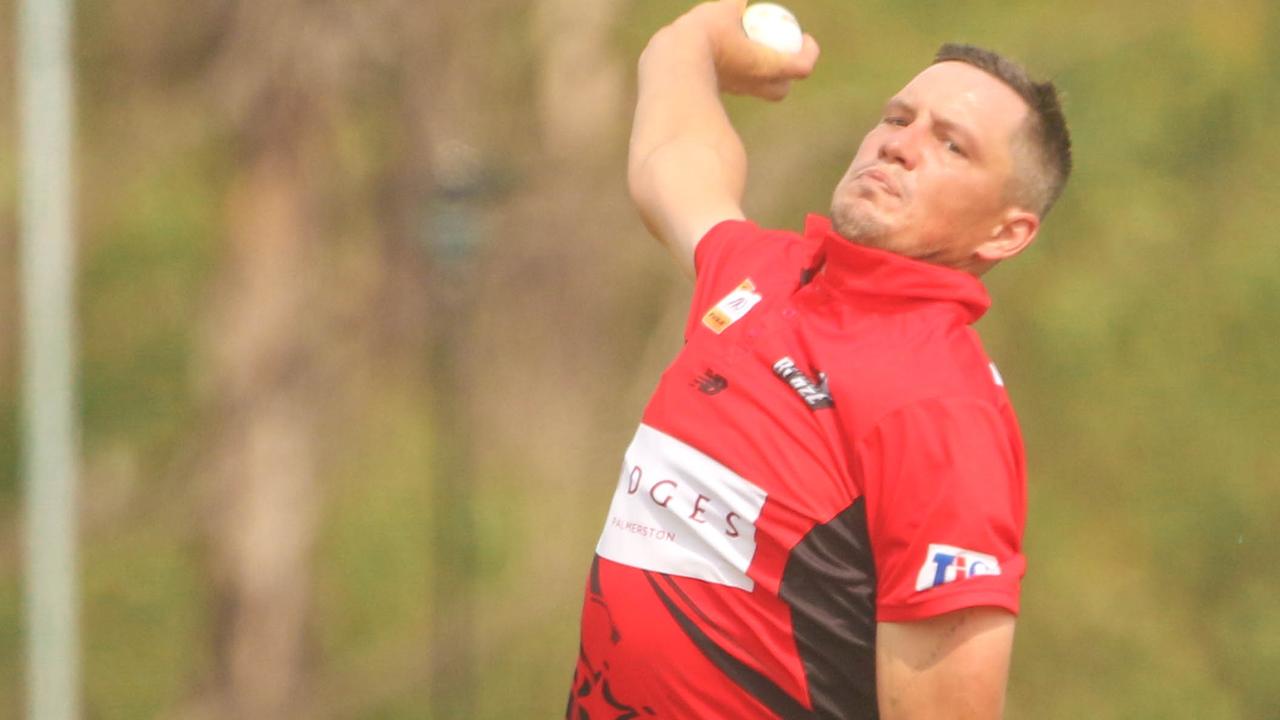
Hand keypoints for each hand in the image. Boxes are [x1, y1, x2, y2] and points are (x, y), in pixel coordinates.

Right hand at [678, 0, 820, 100]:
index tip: (806, 39)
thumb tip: (744, 0)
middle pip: (779, 89)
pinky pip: (735, 84)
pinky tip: (725, 54)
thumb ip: (738, 4)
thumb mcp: (726, 8)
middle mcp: (755, 84)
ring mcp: (735, 90)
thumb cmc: (706, 36)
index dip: (809, 53)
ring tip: (752, 51)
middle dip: (785, 74)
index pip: (802, 67)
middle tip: (781, 52)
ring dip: (761, 74)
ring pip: (757, 89)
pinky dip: (738, 71)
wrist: (674, 63)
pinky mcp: (717, 90)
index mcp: (767, 66)